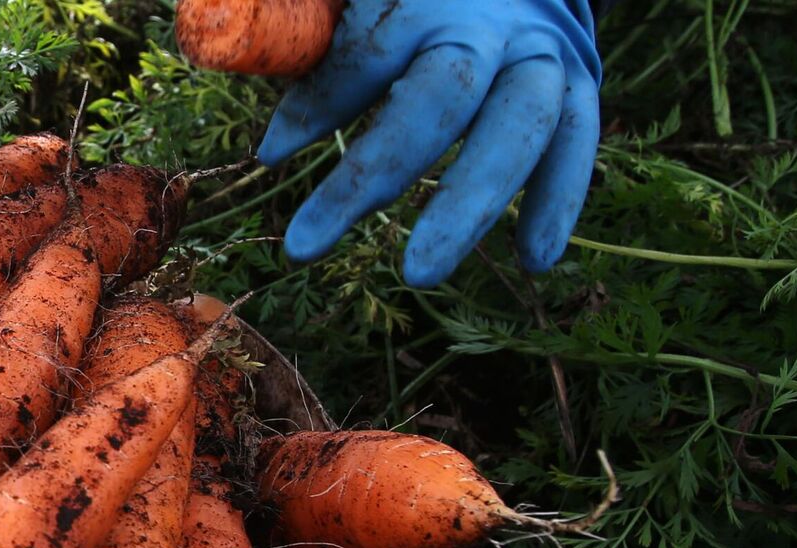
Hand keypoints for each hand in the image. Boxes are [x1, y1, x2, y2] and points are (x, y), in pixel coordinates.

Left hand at [257, 0, 601, 287]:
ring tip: (417, 274)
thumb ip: (302, 16)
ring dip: (470, 205)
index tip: (271, 153)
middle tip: (307, 245)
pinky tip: (533, 259)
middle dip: (373, 174)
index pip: (366, 50)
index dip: (320, 102)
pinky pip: (577, 140)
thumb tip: (219, 43)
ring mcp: (537, 53)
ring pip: (517, 126)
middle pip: (438, 98)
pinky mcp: (576, 80)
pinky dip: (559, 198)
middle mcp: (486, 22)